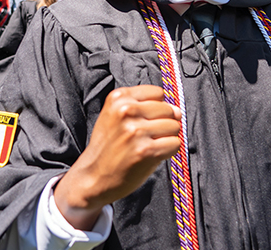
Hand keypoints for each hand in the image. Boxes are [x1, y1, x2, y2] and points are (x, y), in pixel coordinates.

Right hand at [54, 85, 181, 229]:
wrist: (92, 177)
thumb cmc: (108, 148)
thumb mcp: (116, 116)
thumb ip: (145, 107)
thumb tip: (178, 111)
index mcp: (118, 98)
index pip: (158, 93)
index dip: (156, 109)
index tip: (144, 121)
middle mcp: (126, 111)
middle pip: (168, 110)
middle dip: (163, 124)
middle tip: (145, 137)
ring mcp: (135, 131)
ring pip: (174, 126)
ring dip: (166, 138)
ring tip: (147, 146)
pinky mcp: (145, 150)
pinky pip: (175, 144)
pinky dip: (168, 151)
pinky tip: (152, 155)